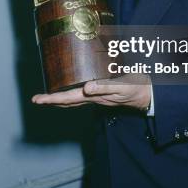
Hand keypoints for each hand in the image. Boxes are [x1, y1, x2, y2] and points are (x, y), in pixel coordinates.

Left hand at [32, 74, 151, 110]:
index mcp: (95, 96)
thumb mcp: (124, 86)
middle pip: (68, 102)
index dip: (52, 99)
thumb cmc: (138, 88)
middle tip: (36, 99)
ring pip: (74, 100)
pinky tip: (70, 90)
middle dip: (51, 101)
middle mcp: (94, 98)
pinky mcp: (103, 93)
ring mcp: (98, 97)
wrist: (151, 95)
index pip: (69, 98)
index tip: (38, 100)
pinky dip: (71, 94)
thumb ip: (107, 87)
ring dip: (59, 99)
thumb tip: (86, 88)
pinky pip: (82, 96)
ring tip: (47, 97)